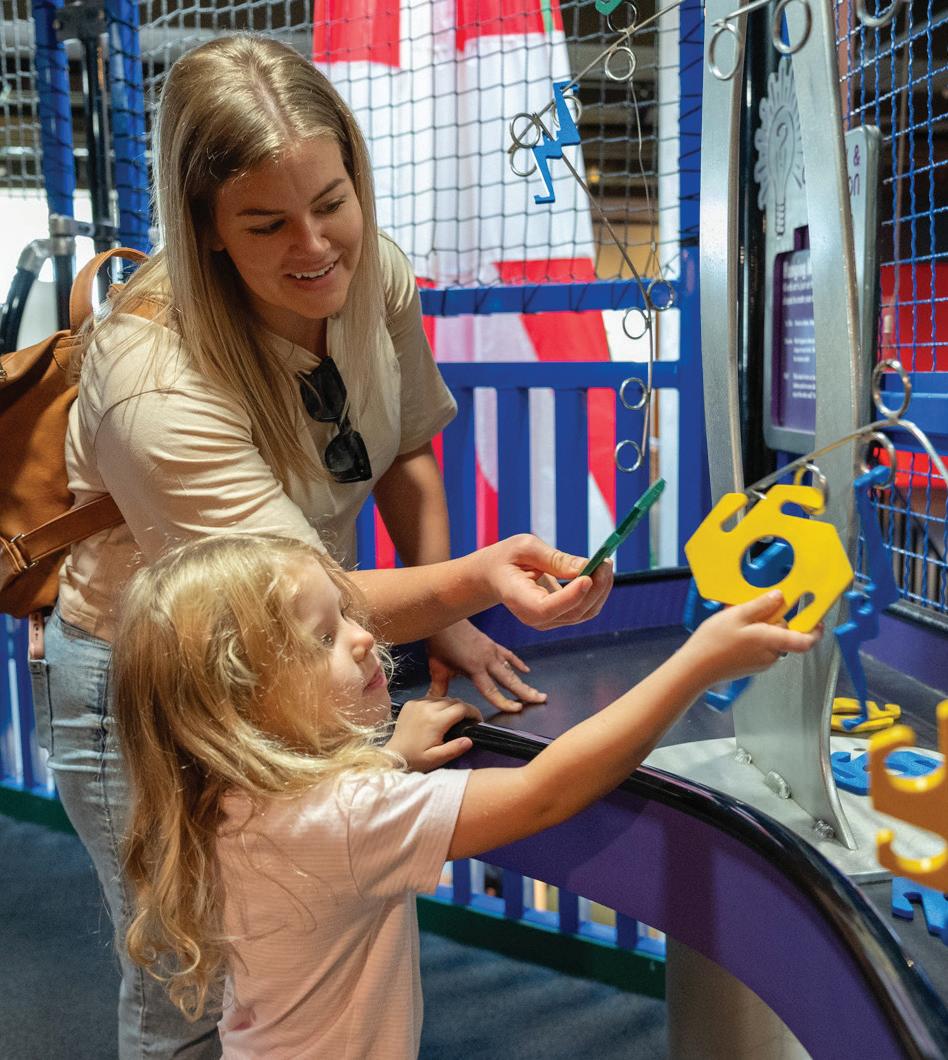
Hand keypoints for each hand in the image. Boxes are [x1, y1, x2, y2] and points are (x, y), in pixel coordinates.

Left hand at [386, 696, 482, 771]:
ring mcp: (417, 703)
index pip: (462, 708)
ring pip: (443, 698)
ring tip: (453, 719)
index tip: (478, 720)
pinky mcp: (411, 703)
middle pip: (454, 701)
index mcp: (435, 720)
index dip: (473, 712)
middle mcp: (427, 707)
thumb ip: (455, 748)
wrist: (393, 756)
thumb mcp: (437, 758)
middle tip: (467, 722)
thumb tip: (470, 739)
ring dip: (451, 706)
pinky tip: (437, 716)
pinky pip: (430, 699)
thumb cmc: (416, 759)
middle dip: (463, 709)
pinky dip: (438, 705)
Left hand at [427, 619, 544, 713]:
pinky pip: (508, 655)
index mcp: (474, 667)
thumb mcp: (437, 667)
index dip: (504, 702)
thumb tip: (432, 702)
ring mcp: (491, 650)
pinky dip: (517, 663)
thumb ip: (438, 687)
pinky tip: (526, 670)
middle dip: (525, 691)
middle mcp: (487, 659)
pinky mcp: (491, 643)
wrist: (445, 618)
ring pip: (511, 669)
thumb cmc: (440, 642)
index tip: (517, 709)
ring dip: (524, 681)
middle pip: (509, 680)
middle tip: (540, 700)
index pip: (491, 690)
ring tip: (536, 692)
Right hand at [480, 534, 612, 630]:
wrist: (495, 575)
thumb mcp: (525, 548)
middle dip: (596, 587)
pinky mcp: (560, 617)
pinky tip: (600, 573)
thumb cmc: (507, 558)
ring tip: (605, 563)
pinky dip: (598, 592)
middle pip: (573, 612)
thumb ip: (554, 559)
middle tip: (605, 561)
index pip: (546, 608)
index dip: (570, 597)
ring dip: (601, 589)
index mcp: (519, 600)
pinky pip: (585, 609)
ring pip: (584, 613)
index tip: (588, 577)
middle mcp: (534, 618)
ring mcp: (548, 621)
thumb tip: (586, 567)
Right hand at [683, 590, 821, 686]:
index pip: (805, 640)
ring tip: (736, 622)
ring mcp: (762, 662)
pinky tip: (733, 633)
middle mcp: (770, 654)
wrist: (695, 668)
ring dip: (759, 628)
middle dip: (771, 619)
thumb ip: (761, 605)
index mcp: (770, 640)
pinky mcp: (752, 666)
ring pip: (770, 639)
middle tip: (751, 609)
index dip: (815, 630)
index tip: (817, 620)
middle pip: (783, 632)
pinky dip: (751, 638)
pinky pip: (760, 647)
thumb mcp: (736, 615)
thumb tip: (779, 597)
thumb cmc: (712, 644)